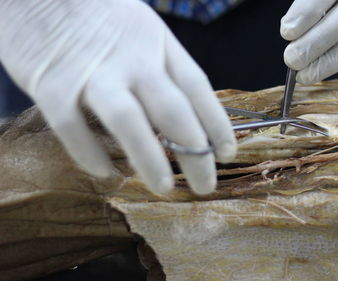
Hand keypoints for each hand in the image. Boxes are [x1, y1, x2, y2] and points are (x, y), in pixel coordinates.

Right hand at [0, 0, 235, 194]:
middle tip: (205, 185)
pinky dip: (90, 155)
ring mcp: (92, 72)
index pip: (197, 87)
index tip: (227, 153)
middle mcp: (131, 58)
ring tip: (164, 188)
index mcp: (157, 42)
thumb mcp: (139, 28)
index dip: (216, 124)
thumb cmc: (93, 12)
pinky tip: (106, 173)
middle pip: (173, 111)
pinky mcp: (51, 84)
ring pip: (130, 122)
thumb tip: (182, 114)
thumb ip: (159, 66)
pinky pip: (73, 129)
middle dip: (195, 153)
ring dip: (150, 159)